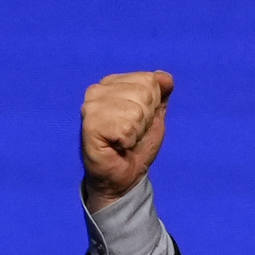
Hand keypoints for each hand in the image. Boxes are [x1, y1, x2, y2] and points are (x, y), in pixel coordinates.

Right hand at [80, 70, 172, 208]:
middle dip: (145, 119)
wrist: (123, 178)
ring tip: (124, 140)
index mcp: (113, 83)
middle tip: (132, 133)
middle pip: (144, 93)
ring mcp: (91, 106)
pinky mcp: (89, 125)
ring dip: (136, 131)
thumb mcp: (155, 116)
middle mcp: (98, 90)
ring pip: (135, 110)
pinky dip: (127, 141)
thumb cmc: (136, 146)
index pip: (149, 80)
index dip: (152, 106)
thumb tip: (165, 77)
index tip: (139, 122)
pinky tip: (117, 145)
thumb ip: (161, 94)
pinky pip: (125, 127)